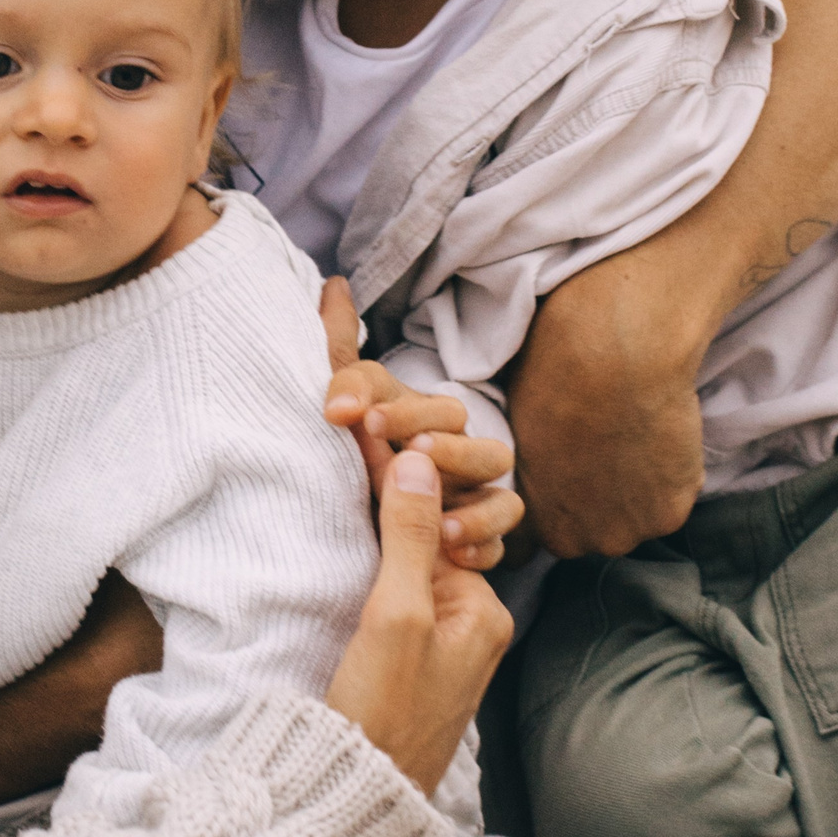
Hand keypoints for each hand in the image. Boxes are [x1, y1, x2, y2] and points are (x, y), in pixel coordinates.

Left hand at [320, 278, 518, 569]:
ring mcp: (470, 500)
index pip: (426, 403)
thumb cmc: (356, 456)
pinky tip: (453, 552)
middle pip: (475, 444)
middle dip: (446, 446)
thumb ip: (336, 352)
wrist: (355, 533)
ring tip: (440, 523)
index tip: (350, 416)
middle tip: (411, 455)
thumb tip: (333, 284)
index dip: (396, 406)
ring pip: (504, 492)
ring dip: (476, 504)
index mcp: (422, 418)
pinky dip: (484, 546)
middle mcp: (453, 455)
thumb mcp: (343, 406)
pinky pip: (504, 545)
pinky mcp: (478, 545)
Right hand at [325, 449, 511, 795]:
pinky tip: (349, 525)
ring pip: (410, 557)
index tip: (364, 421)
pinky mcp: (407, 657)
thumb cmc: (382, 712)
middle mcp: (471, 622)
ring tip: (350, 459)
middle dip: (395, 483)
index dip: (402, 469)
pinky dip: (374, 550)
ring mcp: (440, 641)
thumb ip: (409, 537)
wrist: (354, 789)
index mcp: (483, 610)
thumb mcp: (397, 615)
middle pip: (430, 532)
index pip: (441, 517)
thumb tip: (416, 460)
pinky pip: (396, 586)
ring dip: (381, 513)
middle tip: (353, 426)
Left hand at [507, 250, 710, 558]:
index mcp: (535, 522)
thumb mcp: (517, 431)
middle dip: (597, 502)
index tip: (567, 469)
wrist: (613, 355)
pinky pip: (670, 500)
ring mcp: (631, 531)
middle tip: (603, 451)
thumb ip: (527, 473)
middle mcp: (582, 541)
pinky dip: (669, 476)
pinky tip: (658, 435)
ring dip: (636, 493)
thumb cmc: (552, 378)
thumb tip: (529, 475)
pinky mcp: (673, 512)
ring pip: (636, 518)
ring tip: (632, 440)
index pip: (542, 536)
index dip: (556, 500)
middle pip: (593, 533)